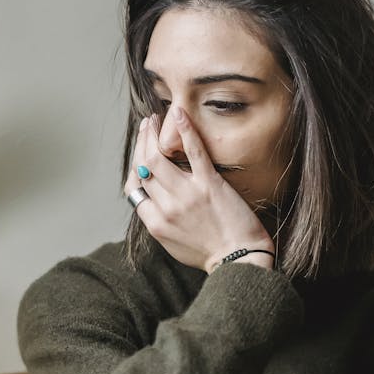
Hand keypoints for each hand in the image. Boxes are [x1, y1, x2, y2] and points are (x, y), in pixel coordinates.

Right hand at [124, 108, 274, 272]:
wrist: (240, 259)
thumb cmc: (211, 254)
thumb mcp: (174, 244)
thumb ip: (160, 222)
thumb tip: (152, 201)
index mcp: (155, 223)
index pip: (134, 187)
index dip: (135, 166)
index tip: (141, 153)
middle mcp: (166, 208)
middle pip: (143, 167)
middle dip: (142, 142)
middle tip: (146, 126)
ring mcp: (187, 194)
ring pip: (158, 156)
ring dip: (153, 133)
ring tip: (156, 120)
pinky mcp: (209, 185)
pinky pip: (193, 151)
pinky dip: (184, 130)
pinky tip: (179, 114)